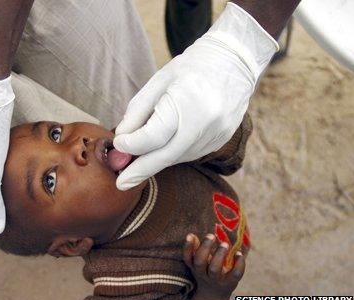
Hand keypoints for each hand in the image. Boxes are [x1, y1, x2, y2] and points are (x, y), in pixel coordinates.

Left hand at [113, 3, 277, 189]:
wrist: (234, 62)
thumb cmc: (192, 67)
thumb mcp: (158, 81)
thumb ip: (138, 112)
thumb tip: (122, 139)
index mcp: (187, 101)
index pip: (153, 136)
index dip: (132, 145)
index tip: (118, 144)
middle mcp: (205, 122)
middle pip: (166, 156)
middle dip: (140, 171)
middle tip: (121, 184)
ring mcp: (217, 134)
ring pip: (177, 157)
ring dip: (156, 160)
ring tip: (140, 156)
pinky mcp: (221, 141)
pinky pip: (190, 154)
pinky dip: (173, 153)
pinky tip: (166, 145)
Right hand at [183, 234, 244, 299]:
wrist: (213, 295)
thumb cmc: (206, 272)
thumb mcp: (199, 262)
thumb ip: (196, 248)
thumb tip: (191, 235)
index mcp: (194, 267)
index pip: (187, 257)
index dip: (188, 247)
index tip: (190, 235)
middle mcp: (203, 274)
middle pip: (200, 263)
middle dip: (205, 248)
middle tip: (211, 235)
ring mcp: (216, 279)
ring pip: (214, 269)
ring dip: (219, 255)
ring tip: (225, 244)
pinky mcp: (230, 283)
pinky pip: (235, 274)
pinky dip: (238, 264)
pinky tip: (239, 254)